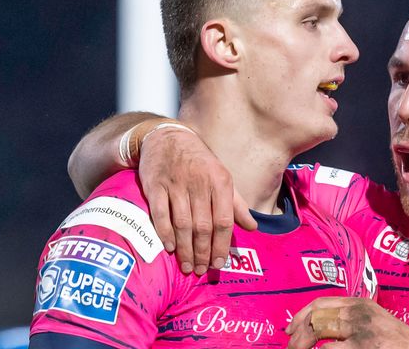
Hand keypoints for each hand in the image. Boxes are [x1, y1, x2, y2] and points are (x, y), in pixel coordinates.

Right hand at [139, 128, 256, 274]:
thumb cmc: (199, 162)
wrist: (167, 137)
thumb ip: (236, 204)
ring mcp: (176, 184)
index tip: (220, 264)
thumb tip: (252, 227)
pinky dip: (164, 233)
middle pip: (203, 226)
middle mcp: (200, 183)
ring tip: (187, 266)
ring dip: (185, 248)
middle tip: (200, 270)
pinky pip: (160, 214)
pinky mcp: (155, 185)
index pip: (223, 220)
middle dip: (202, 252)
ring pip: (183, 223)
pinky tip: (169, 248)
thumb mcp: (222, 177)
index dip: (222, 245)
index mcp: (220, 181)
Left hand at [286, 297, 408, 348]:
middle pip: (316, 316)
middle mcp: (358, 313)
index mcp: (359, 304)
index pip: (321, 303)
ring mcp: (360, 332)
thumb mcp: (372, 319)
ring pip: (319, 332)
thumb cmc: (397, 341)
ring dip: (303, 344)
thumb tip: (319, 325)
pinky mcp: (362, 348)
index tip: (290, 328)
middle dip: (298, 332)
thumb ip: (349, 317)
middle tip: (290, 346)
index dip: (301, 315)